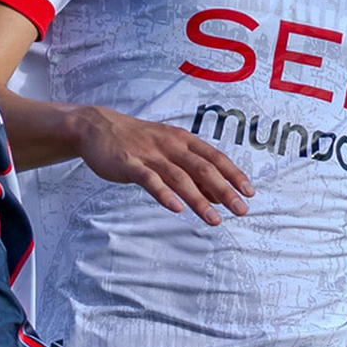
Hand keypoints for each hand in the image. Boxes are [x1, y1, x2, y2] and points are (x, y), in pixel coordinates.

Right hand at [71, 105, 253, 225]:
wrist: (97, 127)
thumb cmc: (138, 141)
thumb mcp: (168, 150)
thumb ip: (192, 171)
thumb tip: (219, 195)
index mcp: (182, 140)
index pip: (215, 157)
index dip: (233, 174)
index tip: (249, 192)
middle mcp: (170, 145)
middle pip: (203, 168)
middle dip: (224, 190)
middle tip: (241, 210)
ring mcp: (149, 154)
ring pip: (179, 177)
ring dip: (199, 199)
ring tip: (214, 220)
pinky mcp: (129, 164)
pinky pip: (149, 180)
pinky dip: (164, 194)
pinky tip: (176, 208)